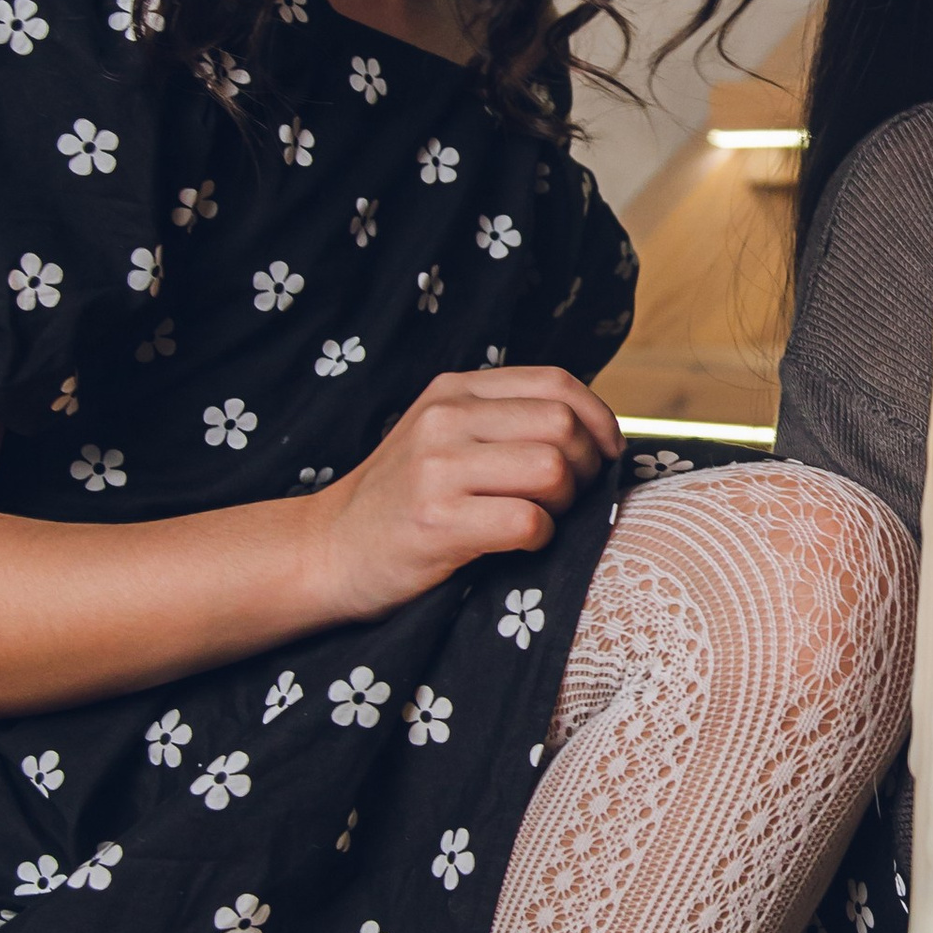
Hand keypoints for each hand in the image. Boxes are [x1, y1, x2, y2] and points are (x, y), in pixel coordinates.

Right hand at [304, 365, 620, 622]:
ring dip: (563, 504)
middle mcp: (445, 419)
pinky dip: (539, 538)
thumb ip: (502, 420)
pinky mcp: (436, 522)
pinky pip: (528, 522)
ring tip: (539, 519)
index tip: (606, 453)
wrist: (326, 551)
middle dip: (586, 467)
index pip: (557, 382)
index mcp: (454, 391)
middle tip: (569, 497)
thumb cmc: (400, 501)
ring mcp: (438, 469)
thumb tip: (594, 430)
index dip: (599, 419)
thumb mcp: (441, 435)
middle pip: (562, 426)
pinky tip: (517, 544)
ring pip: (552, 469)